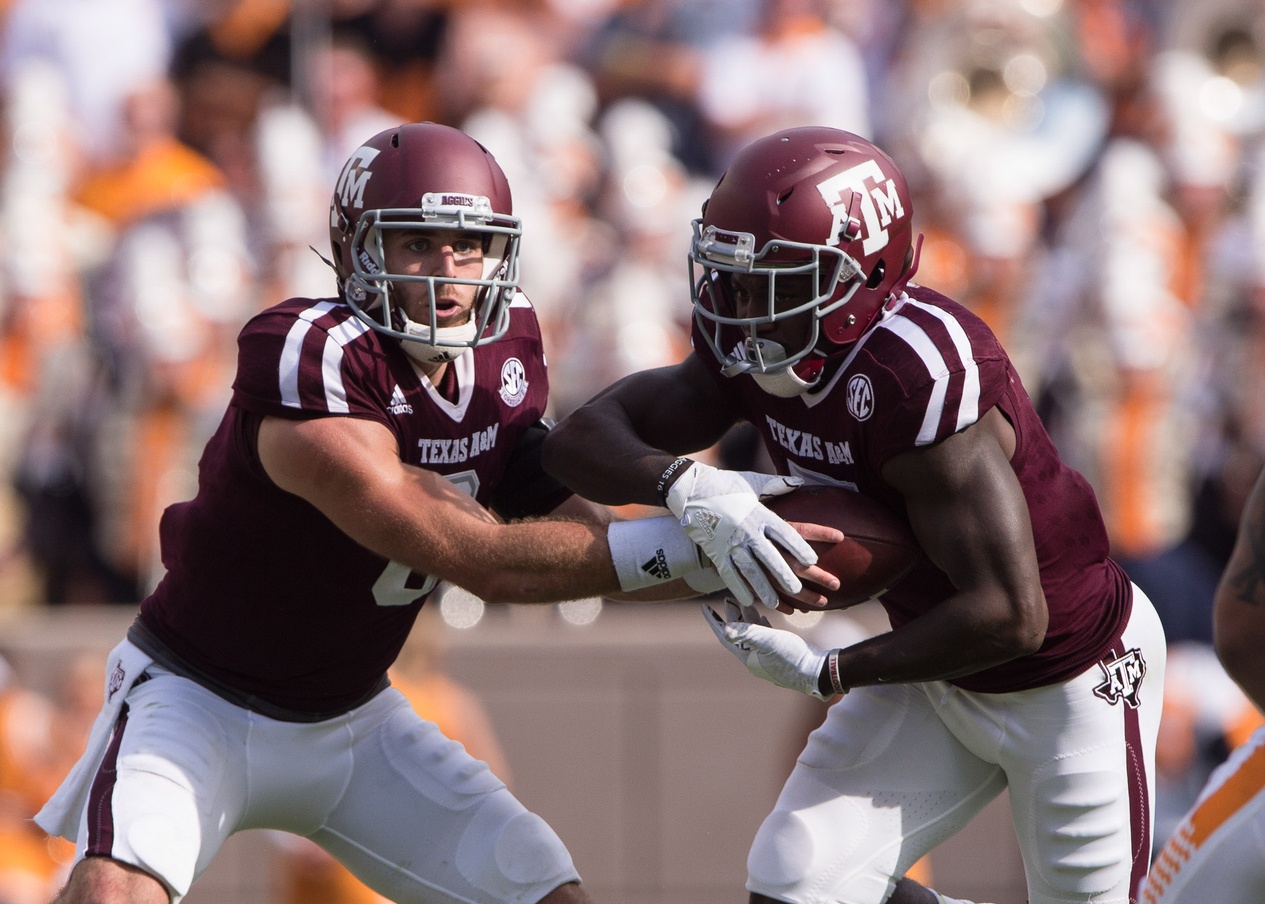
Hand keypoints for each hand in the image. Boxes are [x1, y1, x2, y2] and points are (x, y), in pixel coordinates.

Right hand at [665, 462, 816, 606]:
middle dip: (785, 575)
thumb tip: (798, 482)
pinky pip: (728, 574)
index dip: (801, 548)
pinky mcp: (715, 552)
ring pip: (750, 570)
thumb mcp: (750, 481)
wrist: (688, 490)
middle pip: (771, 557)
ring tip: (774, 602)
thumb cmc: (722, 485)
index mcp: (759, 513)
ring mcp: (730, 543)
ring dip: (763, 588)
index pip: (787, 533)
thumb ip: (776, 485)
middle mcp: (746, 530)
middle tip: (797, 589)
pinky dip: (738, 588)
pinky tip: (748, 600)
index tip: (813, 560)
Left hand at [701, 600, 835, 700]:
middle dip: (732, 616)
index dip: (715, 621)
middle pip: (739, 634)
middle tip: (728, 598)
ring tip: (744, 603)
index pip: (726, 636)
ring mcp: (768, 658)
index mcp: (748, 657)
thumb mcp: (769, 641)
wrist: (817, 671)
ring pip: (752, 634)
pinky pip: (765, 637)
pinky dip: (761, 625)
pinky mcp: (780, 654)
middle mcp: (755, 659)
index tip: (704, 607)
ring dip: (747, 619)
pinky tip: (763, 617)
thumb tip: (725, 629)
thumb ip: (747, 633)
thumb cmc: (793, 656)